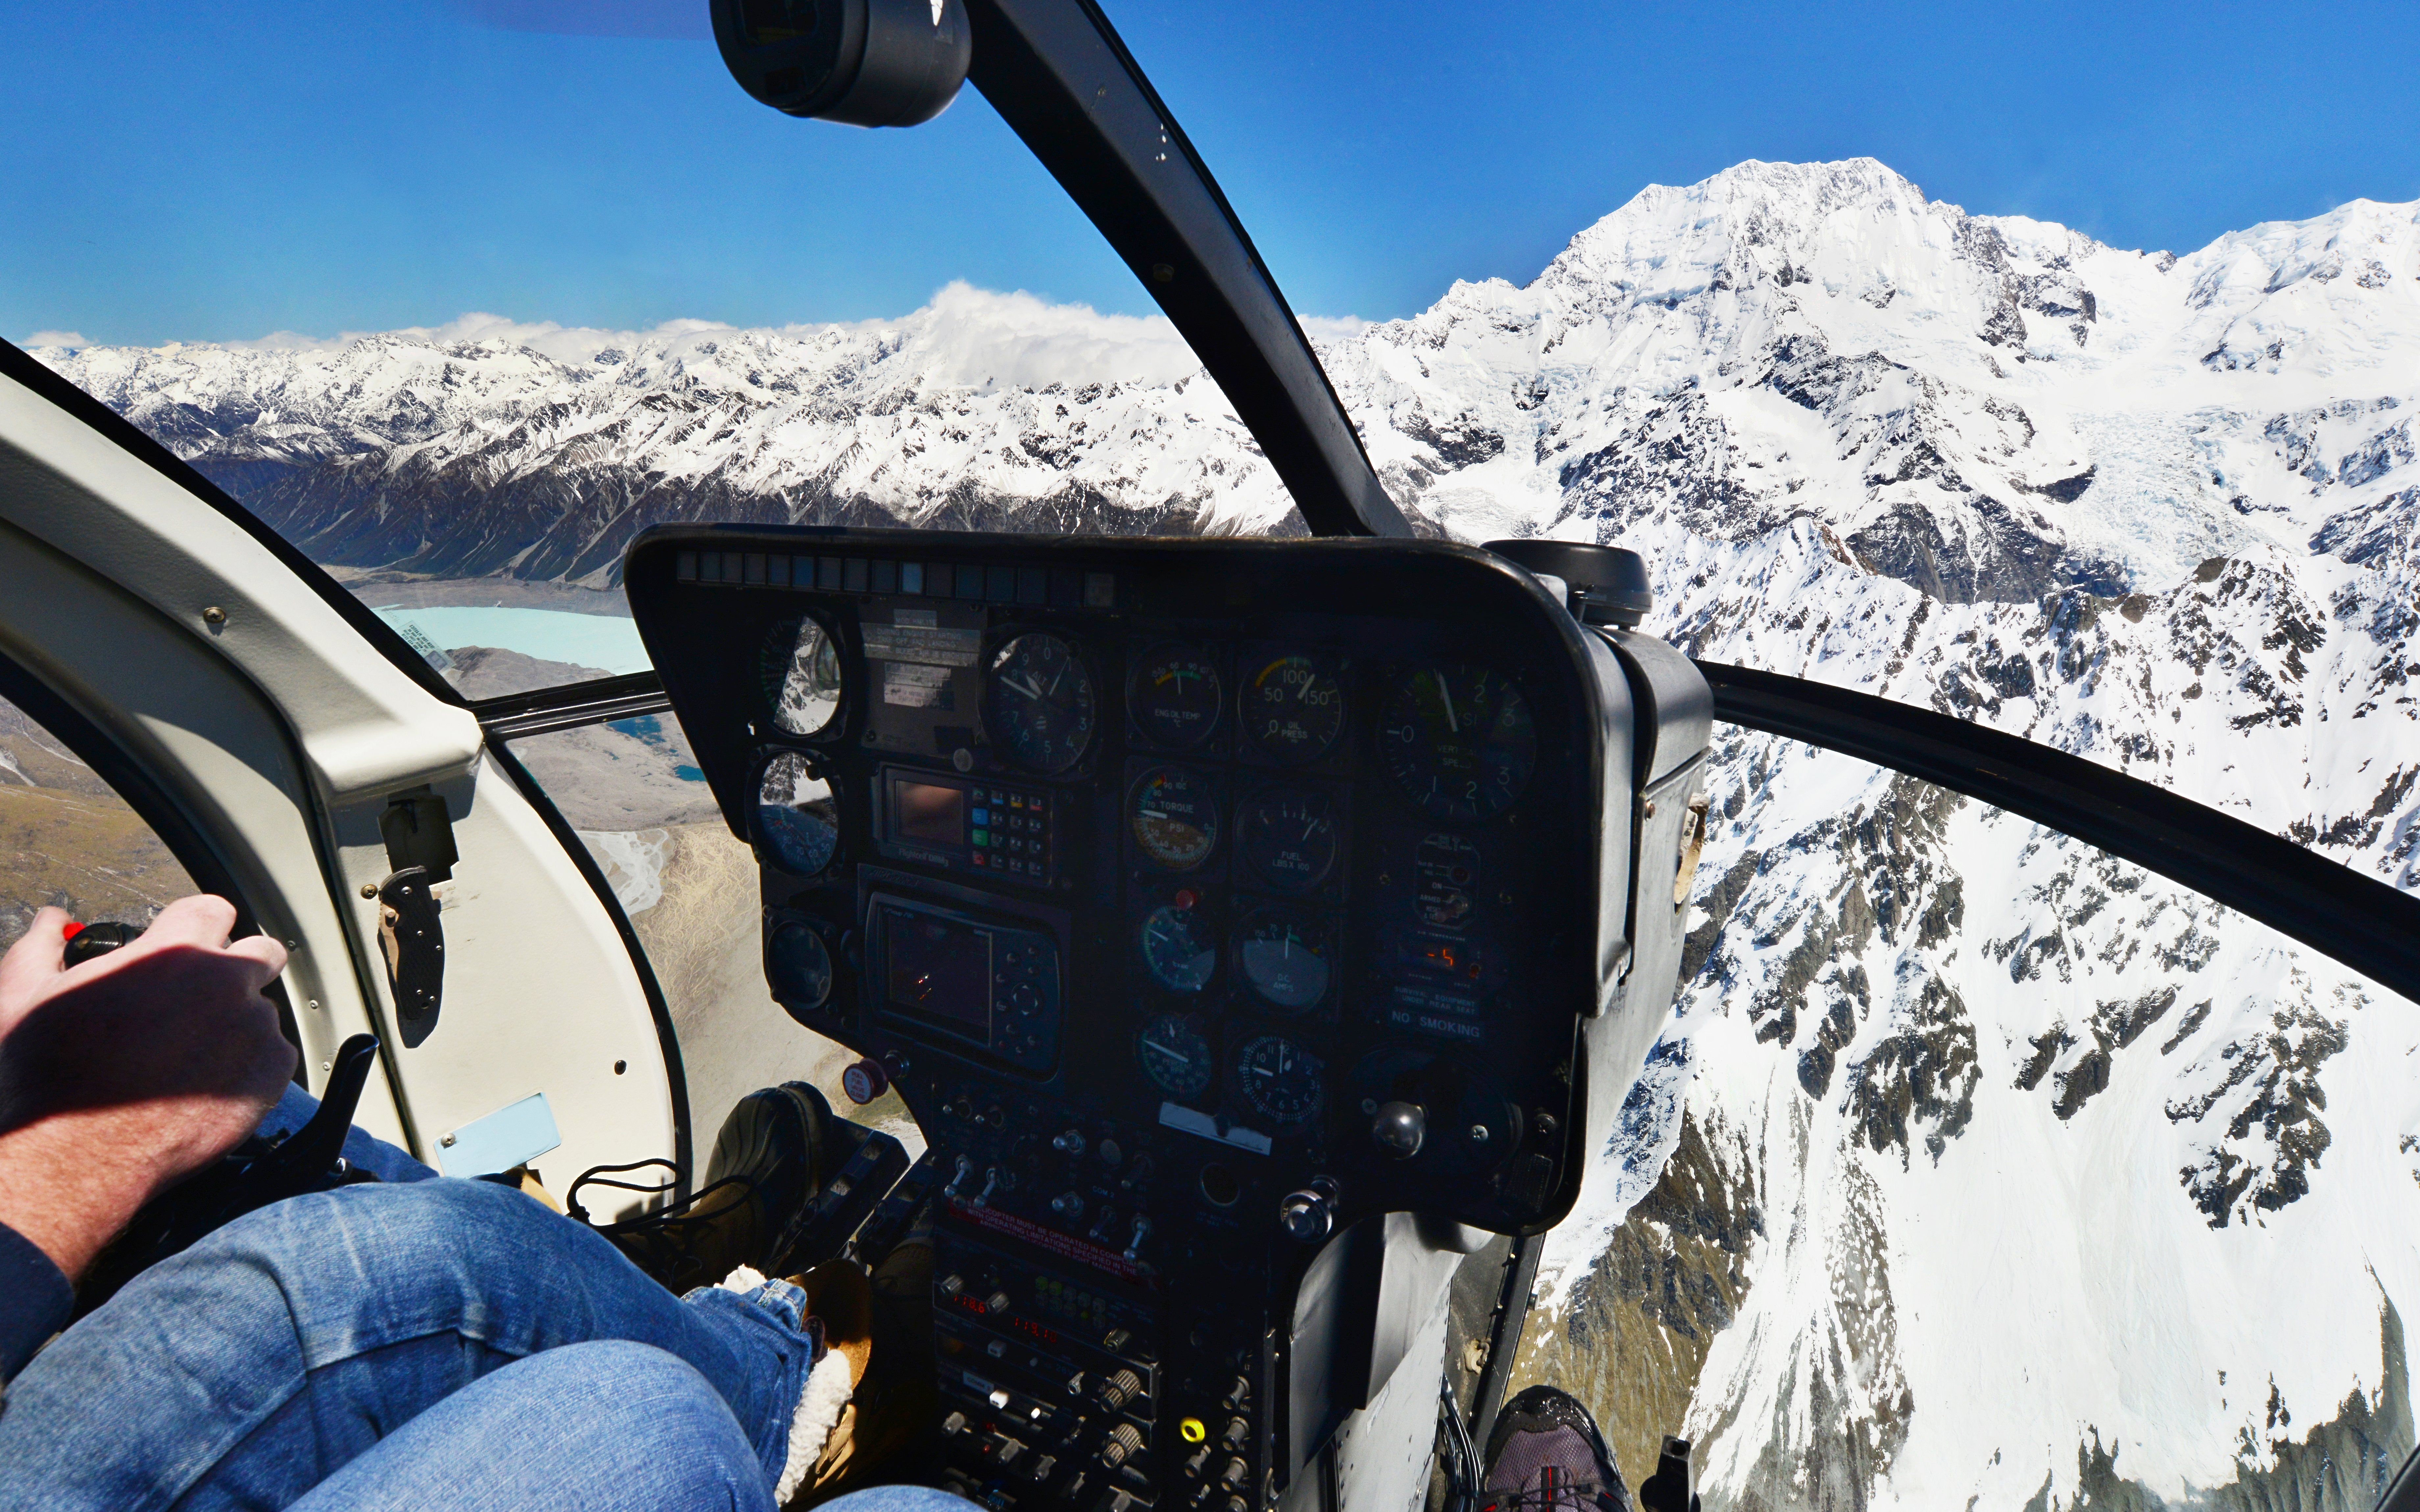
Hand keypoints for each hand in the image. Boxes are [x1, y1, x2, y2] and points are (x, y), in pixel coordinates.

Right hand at [0, 897, 292, 1279]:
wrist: (69, 1156)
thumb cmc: (44, 1078)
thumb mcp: (24, 998)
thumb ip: (43, 948)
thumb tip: (49, 921)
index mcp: (173, 950)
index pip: (214, 909)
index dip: (198, 928)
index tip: (189, 947)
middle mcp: (224, 981)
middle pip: (258, 954)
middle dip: (235, 968)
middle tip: (199, 1002)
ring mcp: (253, 1029)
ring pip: (261, 1013)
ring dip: (235, 1027)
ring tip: (186, 1060)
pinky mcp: (271, 1075)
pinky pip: (275, 1058)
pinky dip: (249, 1070)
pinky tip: (205, 1088)